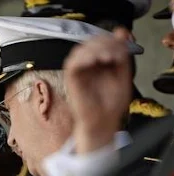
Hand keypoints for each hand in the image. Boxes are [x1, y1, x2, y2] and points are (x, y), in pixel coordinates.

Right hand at [64, 28, 132, 153]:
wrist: (103, 122)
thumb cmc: (111, 103)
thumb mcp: (124, 73)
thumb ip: (122, 54)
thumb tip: (121, 32)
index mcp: (99, 63)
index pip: (101, 41)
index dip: (112, 38)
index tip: (125, 43)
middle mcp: (87, 66)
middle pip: (90, 42)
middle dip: (105, 42)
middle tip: (117, 52)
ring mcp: (79, 73)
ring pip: (79, 50)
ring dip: (94, 49)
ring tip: (108, 57)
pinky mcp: (72, 81)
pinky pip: (72, 65)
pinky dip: (83, 59)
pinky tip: (95, 61)